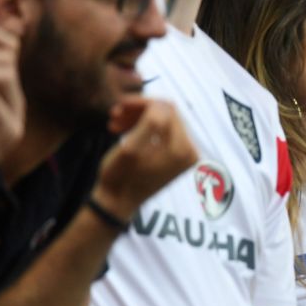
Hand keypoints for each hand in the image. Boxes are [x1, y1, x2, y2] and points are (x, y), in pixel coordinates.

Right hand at [93, 96, 197, 215]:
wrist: (117, 203)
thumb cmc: (120, 178)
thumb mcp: (130, 148)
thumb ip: (150, 123)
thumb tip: (161, 103)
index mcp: (183, 148)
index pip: (167, 109)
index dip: (142, 103)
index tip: (118, 105)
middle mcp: (190, 150)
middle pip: (167, 113)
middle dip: (139, 110)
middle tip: (114, 114)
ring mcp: (185, 153)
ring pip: (162, 120)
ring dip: (138, 117)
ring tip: (115, 123)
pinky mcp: (176, 155)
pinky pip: (162, 131)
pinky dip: (143, 127)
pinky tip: (123, 129)